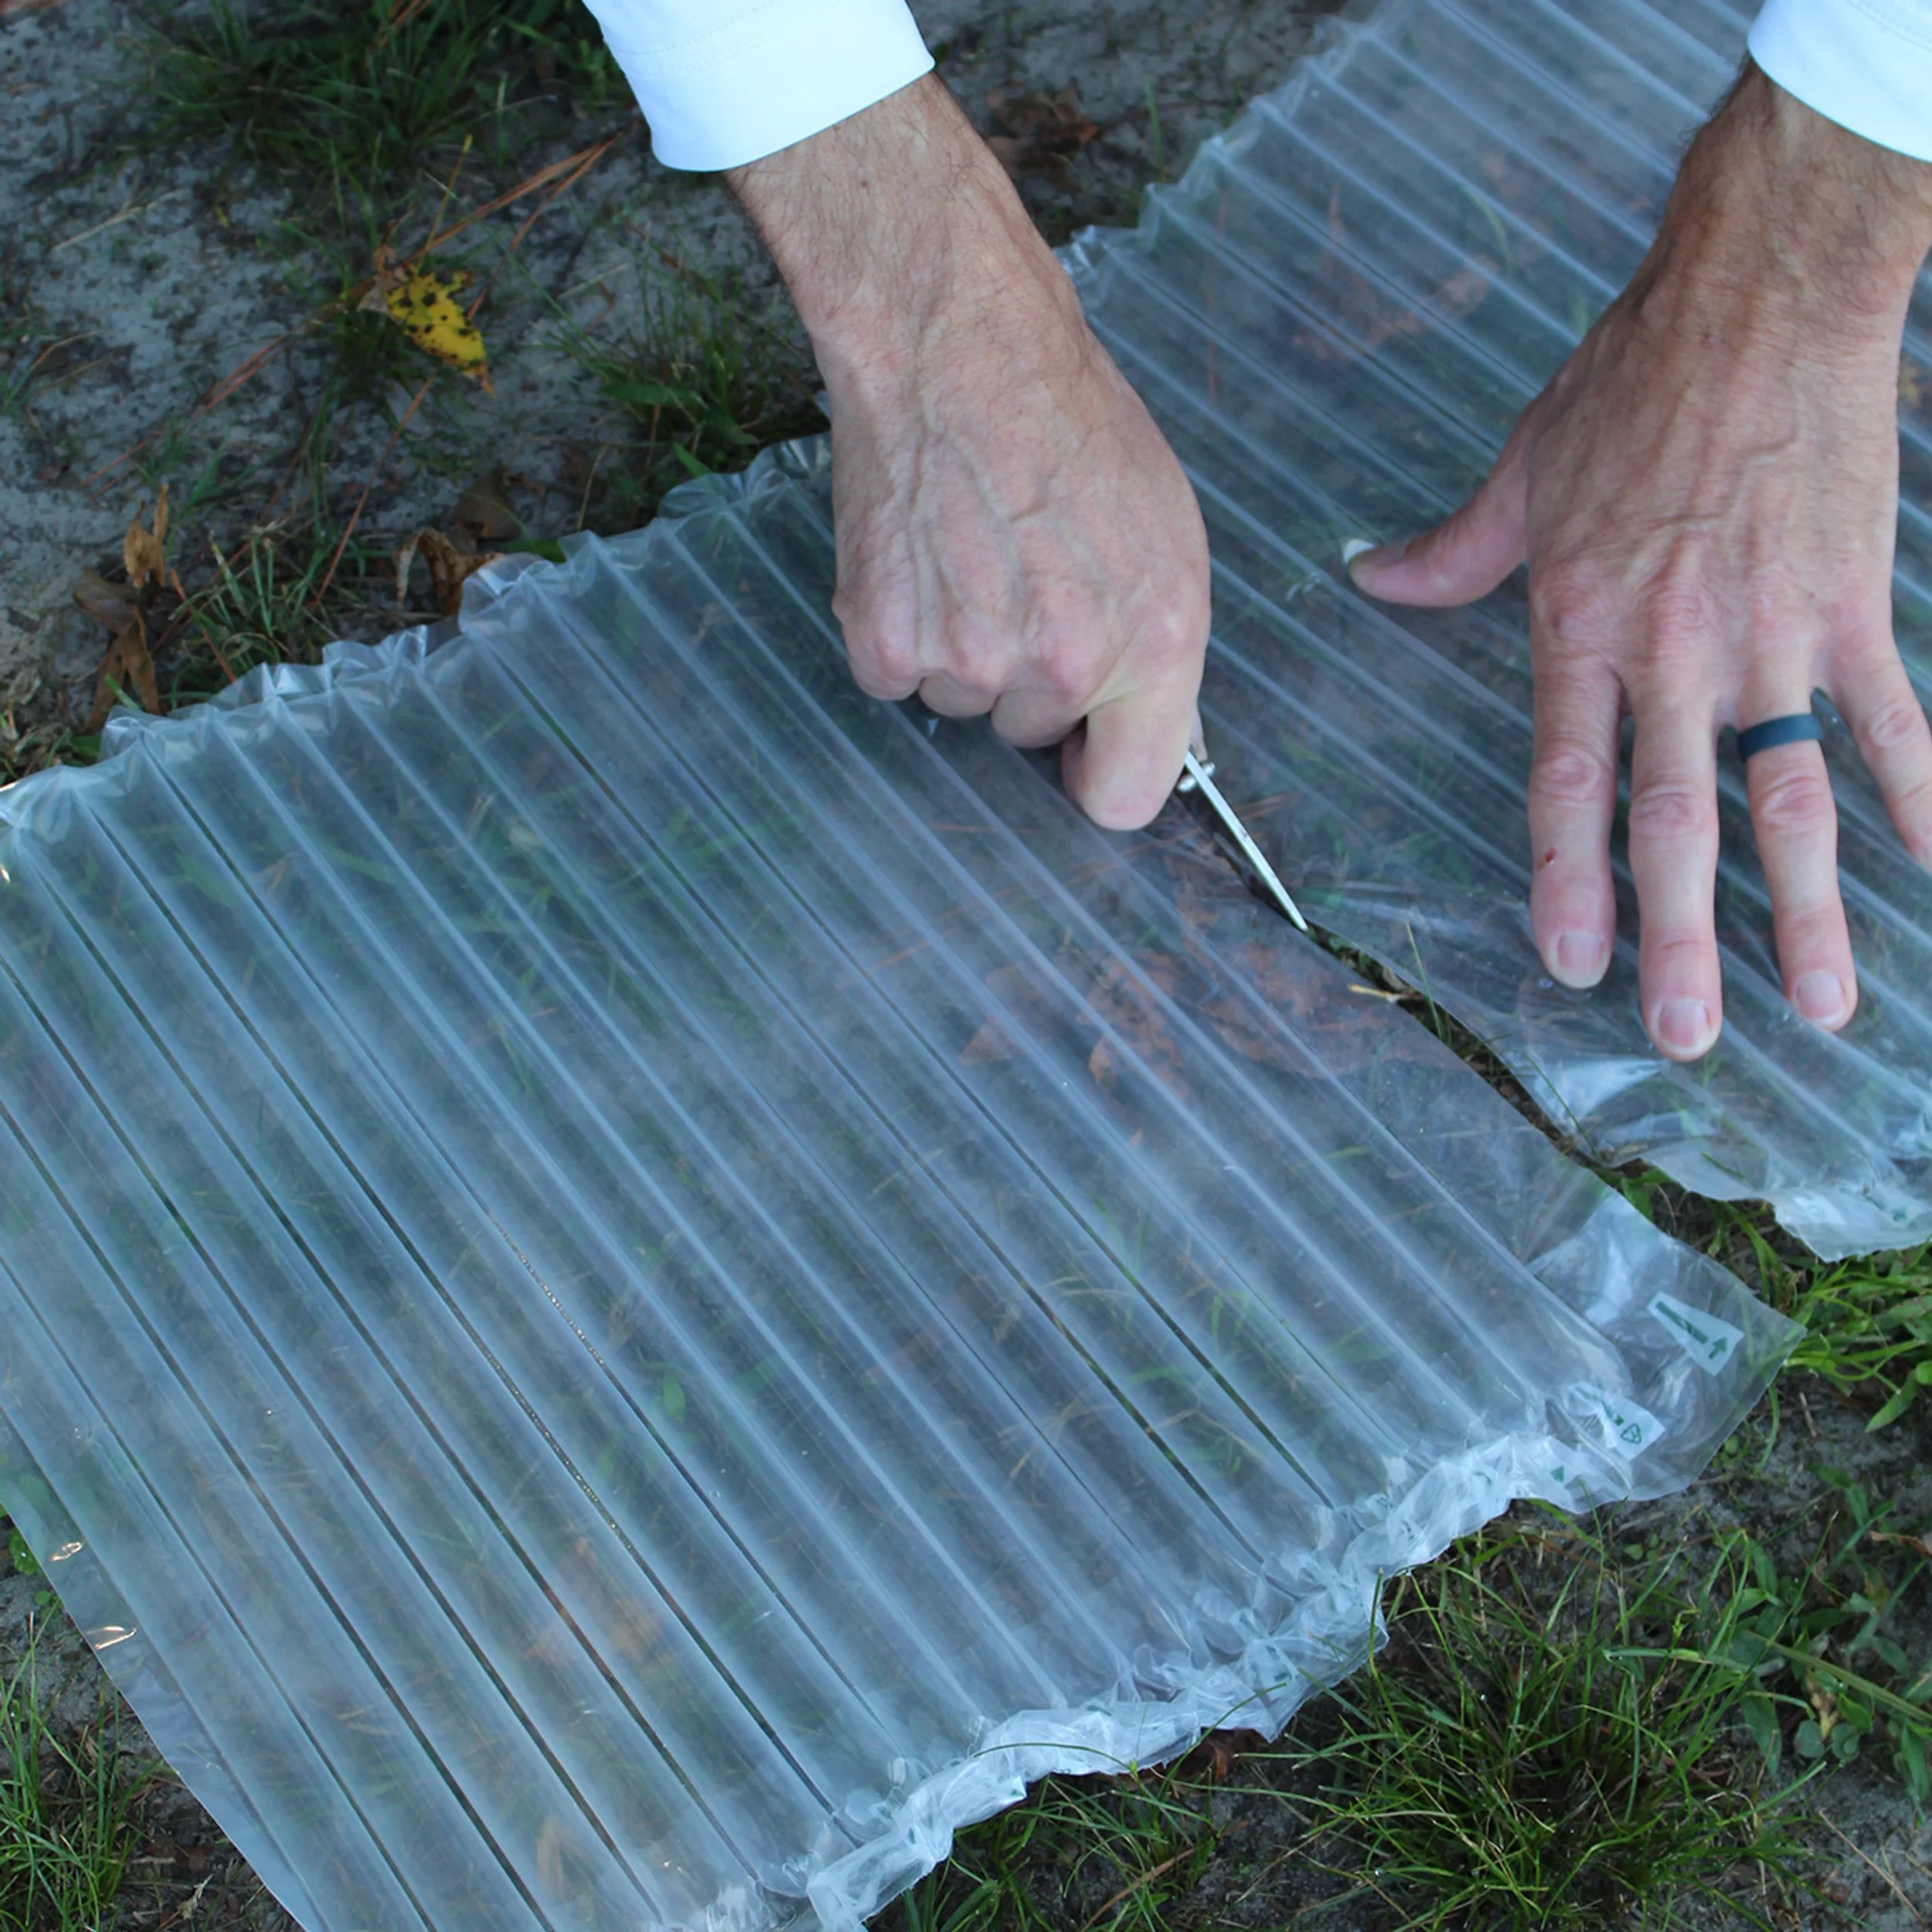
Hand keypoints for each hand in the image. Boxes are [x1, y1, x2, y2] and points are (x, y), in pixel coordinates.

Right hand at [729, 76, 1208, 828]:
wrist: (957, 345)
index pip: (1126, 800)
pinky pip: (895, 677)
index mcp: (1156, 644)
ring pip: (962, 703)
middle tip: (1019, 577)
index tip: (1083, 744)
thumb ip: (1156, 643)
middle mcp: (1065, 668)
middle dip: (1027, 676)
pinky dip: (898, 630)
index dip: (1098, 771)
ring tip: (969, 549)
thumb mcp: (1166, 531)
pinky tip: (918, 555)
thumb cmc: (1070, 421)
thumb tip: (1136, 722)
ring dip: (961, 647)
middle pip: (1032, 736)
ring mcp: (968, 663)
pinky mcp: (885, 643)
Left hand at [1348, 67, 1931, 1060]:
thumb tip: (1372, 577)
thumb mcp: (1522, 471)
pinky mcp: (1852, 602)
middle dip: (1683, 934)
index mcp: (1584, 628)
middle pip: (1677, 817)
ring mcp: (1773, 634)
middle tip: (1685, 1035)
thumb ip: (1453, 552)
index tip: (1573, 964)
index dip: (1570, 877)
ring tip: (1825, 1004)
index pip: (1568, 781)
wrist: (1759, 295)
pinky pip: (1892, 715)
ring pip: (1791, 794)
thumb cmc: (1633, 382)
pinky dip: (1920, 787)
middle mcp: (1675, 652)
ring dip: (1810, 905)